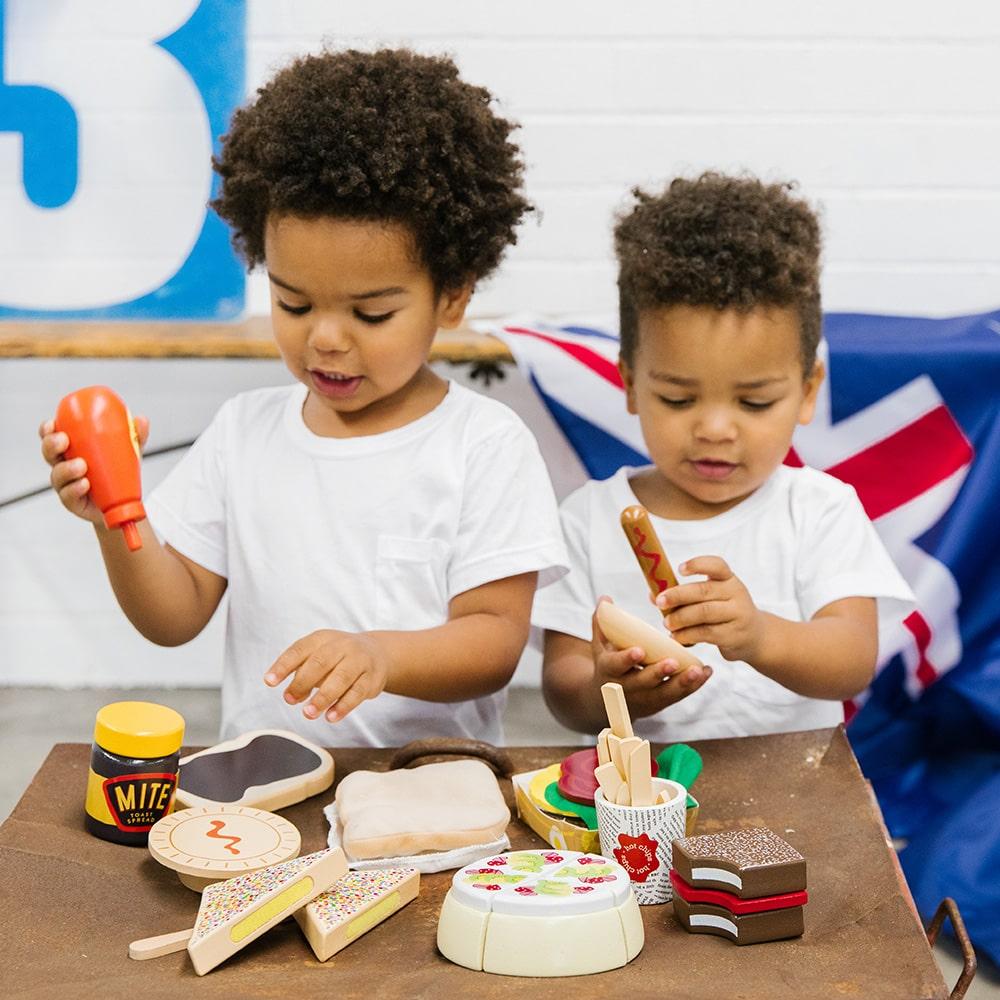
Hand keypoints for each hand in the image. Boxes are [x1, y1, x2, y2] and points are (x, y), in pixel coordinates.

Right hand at [39, 415, 149, 524]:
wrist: (123, 504)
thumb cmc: (118, 473)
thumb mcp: (128, 452)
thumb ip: (135, 436)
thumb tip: (141, 421)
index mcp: (72, 450)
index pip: (52, 437)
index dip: (48, 430)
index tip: (54, 424)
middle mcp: (65, 467)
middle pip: (49, 454)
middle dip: (51, 445)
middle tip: (64, 441)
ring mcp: (67, 485)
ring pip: (57, 475)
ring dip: (66, 469)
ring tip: (82, 465)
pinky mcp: (74, 503)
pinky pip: (69, 496)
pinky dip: (75, 489)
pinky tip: (84, 484)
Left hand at [264, 629, 389, 721]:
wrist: (377, 653)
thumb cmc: (338, 658)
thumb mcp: (318, 656)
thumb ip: (301, 672)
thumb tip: (290, 695)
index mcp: (322, 638)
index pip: (300, 649)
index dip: (283, 665)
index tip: (269, 681)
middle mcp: (342, 646)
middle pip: (320, 662)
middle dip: (302, 682)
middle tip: (290, 700)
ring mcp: (359, 661)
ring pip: (341, 678)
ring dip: (323, 697)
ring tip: (308, 713)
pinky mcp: (372, 679)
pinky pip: (357, 692)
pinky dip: (343, 706)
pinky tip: (331, 717)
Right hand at [590, 598, 710, 719]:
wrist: (609, 701)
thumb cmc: (608, 664)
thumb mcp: (600, 646)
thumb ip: (602, 623)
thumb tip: (606, 598)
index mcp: (609, 670)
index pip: (616, 665)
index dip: (626, 659)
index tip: (639, 650)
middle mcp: (626, 687)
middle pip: (643, 682)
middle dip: (658, 672)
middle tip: (673, 661)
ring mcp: (644, 698)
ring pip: (664, 692)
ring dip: (682, 682)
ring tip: (698, 670)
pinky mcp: (660, 703)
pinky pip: (678, 696)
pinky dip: (693, 685)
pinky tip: (706, 672)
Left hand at [656, 556, 764, 662]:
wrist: (755, 637)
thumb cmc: (723, 612)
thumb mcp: (711, 598)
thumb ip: (684, 595)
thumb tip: (652, 594)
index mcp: (728, 579)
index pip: (717, 565)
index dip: (697, 564)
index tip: (679, 569)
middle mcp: (736, 593)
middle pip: (704, 590)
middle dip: (678, 595)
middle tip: (659, 601)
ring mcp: (737, 614)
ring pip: (704, 613)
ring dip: (680, 618)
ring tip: (667, 623)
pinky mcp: (734, 635)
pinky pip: (706, 633)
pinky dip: (687, 635)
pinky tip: (676, 637)